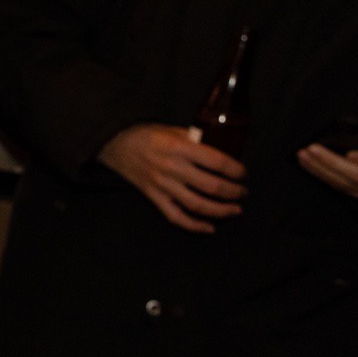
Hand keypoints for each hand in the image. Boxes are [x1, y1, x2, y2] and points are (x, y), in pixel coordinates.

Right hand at [98, 123, 246, 233]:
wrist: (114, 144)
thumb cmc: (146, 134)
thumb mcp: (172, 129)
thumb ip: (196, 140)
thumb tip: (220, 150)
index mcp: (179, 147)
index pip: (217, 162)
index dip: (236, 170)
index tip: (243, 173)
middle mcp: (172, 168)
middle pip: (212, 187)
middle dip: (233, 192)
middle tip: (243, 192)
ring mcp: (162, 185)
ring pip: (198, 205)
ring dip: (221, 210)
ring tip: (235, 209)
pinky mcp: (154, 197)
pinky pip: (176, 217)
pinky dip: (194, 226)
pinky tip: (209, 227)